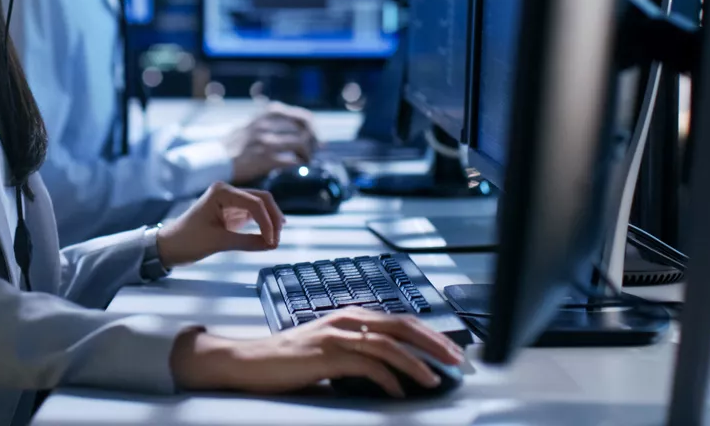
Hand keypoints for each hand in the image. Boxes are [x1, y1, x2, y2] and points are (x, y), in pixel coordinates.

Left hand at [155, 181, 286, 267]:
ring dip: (269, 221)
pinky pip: (252, 214)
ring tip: (274, 240)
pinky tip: (268, 236)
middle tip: (277, 240)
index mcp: (221, 191)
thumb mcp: (219, 242)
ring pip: (259, 205)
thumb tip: (272, 244)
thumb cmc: (187, 240)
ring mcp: (229, 200)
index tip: (272, 242)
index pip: (255, 203)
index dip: (267, 222)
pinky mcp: (230, 211)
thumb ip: (248, 242)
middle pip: (261, 199)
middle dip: (273, 218)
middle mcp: (227, 191)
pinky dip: (262, 224)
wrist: (169, 246)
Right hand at [170, 309, 465, 397]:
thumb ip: (359, 350)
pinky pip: (366, 364)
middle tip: (457, 361)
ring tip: (434, 379)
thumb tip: (393, 368)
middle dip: (434, 343)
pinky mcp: (326, 354)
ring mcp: (336, 335)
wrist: (252, 362)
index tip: (451, 351)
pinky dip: (387, 379)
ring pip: (388, 344)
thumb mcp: (331, 349)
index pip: (401, 320)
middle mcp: (347, 319)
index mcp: (351, 316)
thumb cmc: (292, 359)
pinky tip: (398, 393)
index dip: (430, 334)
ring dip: (416, 363)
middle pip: (402, 326)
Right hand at [222, 102, 319, 184]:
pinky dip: (298, 164)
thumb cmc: (232, 145)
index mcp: (265, 115)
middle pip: (304, 129)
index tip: (314, 135)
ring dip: (307, 153)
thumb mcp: (250, 125)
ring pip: (300, 144)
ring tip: (305, 160)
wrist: (214, 160)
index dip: (311, 126)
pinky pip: (291, 160)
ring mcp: (266, 142)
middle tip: (314, 149)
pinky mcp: (265, 159)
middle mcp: (267, 126)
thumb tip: (291, 126)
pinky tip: (296, 167)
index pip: (300, 116)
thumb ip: (268, 123)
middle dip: (313, 140)